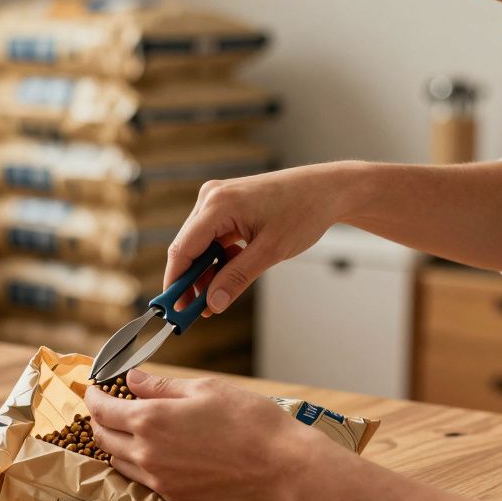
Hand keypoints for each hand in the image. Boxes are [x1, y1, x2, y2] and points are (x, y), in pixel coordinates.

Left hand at [85, 368, 325, 500]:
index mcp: (150, 419)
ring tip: (129, 427)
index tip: (94, 386)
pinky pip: (140, 478)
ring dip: (115, 443)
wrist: (280, 464)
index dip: (94, 395)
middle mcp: (146, 452)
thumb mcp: (203, 388)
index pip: (102, 409)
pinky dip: (136, 462)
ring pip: (118, 461)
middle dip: (100, 419)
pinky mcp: (174, 496)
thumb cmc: (247, 418)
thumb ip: (159, 386)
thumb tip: (131, 379)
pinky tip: (151, 450)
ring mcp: (158, 479)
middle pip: (103, 437)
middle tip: (108, 405)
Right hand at [165, 162, 365, 314]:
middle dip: (192, 280)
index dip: (176, 282)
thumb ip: (237, 278)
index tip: (174, 309)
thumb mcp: (270, 251)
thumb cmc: (303, 211)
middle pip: (187, 247)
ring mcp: (218, 199)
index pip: (183, 249)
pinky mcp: (228, 204)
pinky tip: (231, 272)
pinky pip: (213, 236)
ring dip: (207, 271)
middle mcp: (212, 197)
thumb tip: (213, 303)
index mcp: (218, 204)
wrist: (327, 190)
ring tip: (217, 297)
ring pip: (200, 244)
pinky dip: (218, 258)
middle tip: (196, 311)